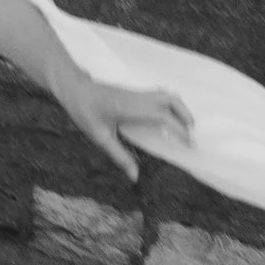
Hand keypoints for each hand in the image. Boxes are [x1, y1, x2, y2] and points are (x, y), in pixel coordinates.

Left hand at [57, 70, 194, 182]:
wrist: (73, 87)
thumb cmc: (84, 111)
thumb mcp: (99, 137)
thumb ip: (119, 156)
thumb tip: (135, 176)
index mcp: (131, 107)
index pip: (163, 115)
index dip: (180, 129)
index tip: (190, 144)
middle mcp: (137, 96)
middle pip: (171, 99)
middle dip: (186, 115)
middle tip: (191, 135)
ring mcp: (136, 92)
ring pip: (166, 94)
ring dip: (179, 108)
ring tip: (183, 127)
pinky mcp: (133, 92)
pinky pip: (158, 95)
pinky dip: (169, 105)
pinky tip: (166, 119)